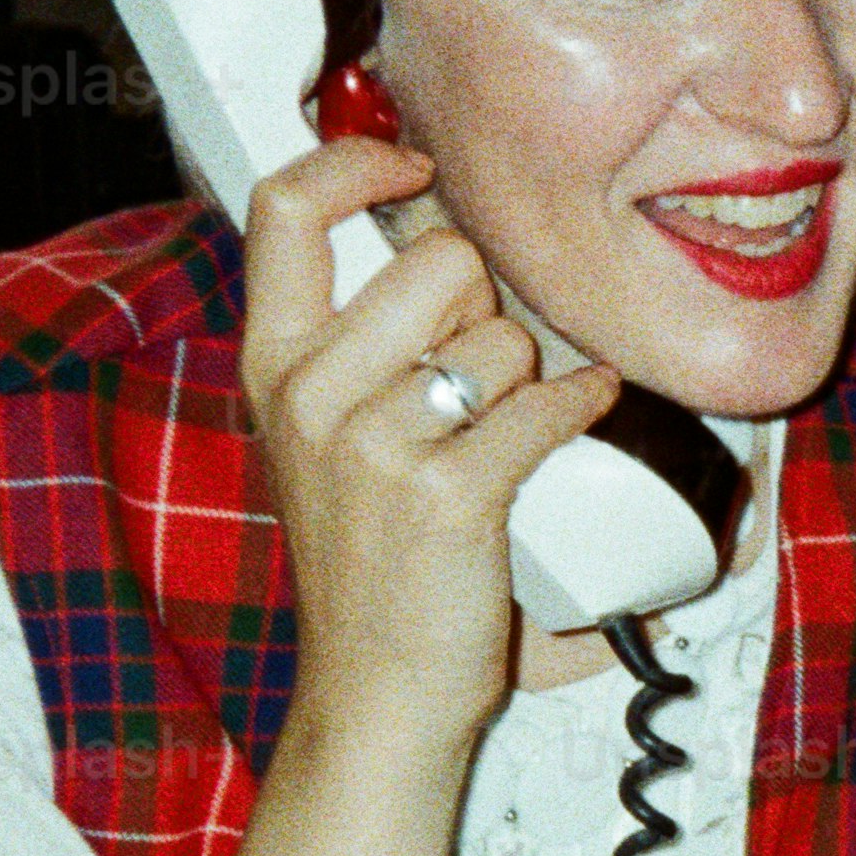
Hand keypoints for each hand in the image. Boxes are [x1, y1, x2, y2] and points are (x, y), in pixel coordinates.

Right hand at [238, 137, 616, 746]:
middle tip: (482, 370)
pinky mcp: (447, 493)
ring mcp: (373, 443)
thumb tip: (449, 251)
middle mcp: (309, 393)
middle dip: (484, 301)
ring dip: (529, 374)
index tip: (411, 165)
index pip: (285, 208)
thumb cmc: (369, 568)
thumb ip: (361, 352)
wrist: (374, 694)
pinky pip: (548, 404)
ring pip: (501, 335)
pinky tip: (578, 424)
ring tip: (506, 431)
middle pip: (436, 259)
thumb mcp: (322, 443)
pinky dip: (581, 409)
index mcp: (273, 366)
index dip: (356, 161)